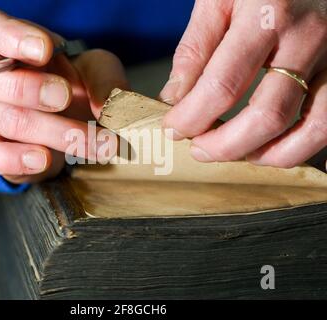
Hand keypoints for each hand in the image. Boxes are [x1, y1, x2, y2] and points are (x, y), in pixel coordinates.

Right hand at [0, 9, 126, 183]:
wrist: (78, 132)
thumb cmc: (82, 91)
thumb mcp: (101, 75)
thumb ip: (106, 81)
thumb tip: (108, 106)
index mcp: (16, 51)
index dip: (9, 36)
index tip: (44, 50)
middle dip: (31, 88)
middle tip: (66, 96)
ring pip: (6, 119)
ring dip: (55, 132)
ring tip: (96, 143)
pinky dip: (13, 158)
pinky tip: (42, 160)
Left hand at [160, 0, 326, 168]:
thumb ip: (195, 48)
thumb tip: (175, 97)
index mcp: (265, 16)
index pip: (222, 85)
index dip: (192, 117)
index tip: (174, 129)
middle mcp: (306, 38)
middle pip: (267, 115)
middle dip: (226, 145)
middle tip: (200, 149)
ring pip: (311, 128)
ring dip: (267, 154)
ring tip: (237, 154)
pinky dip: (302, 146)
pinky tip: (272, 148)